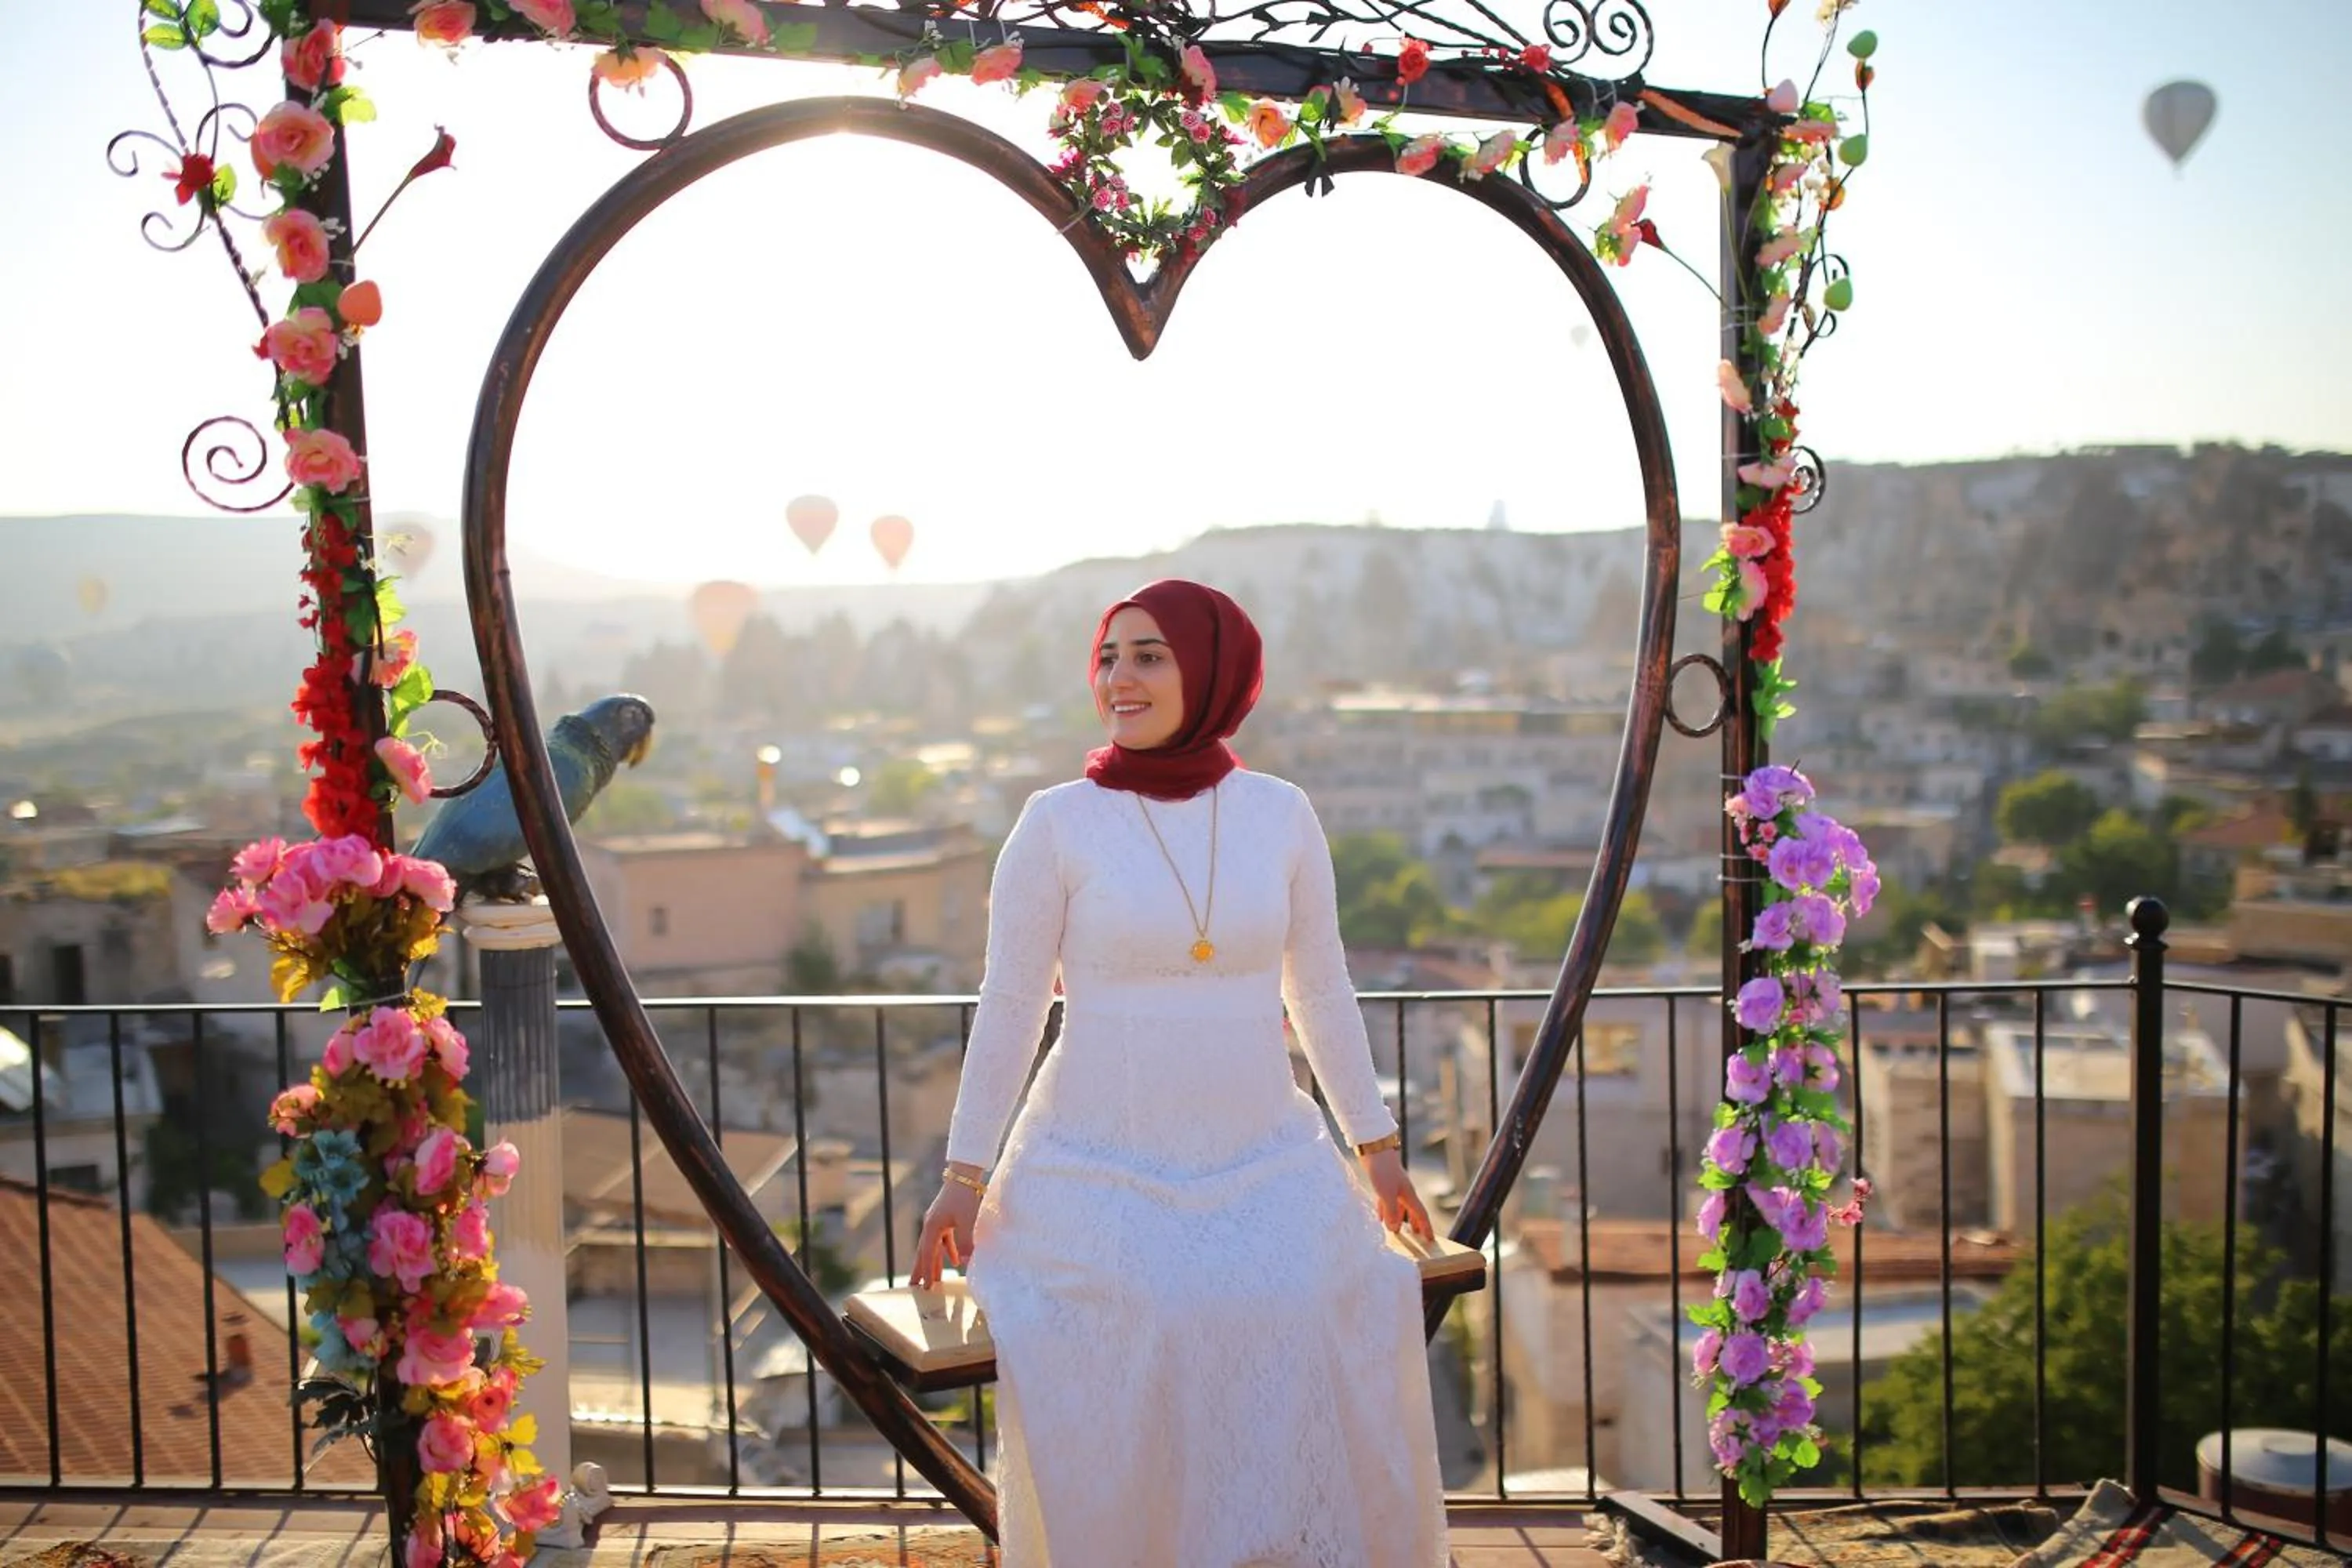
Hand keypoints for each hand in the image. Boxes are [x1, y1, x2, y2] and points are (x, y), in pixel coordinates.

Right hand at [910, 1167, 983, 1289]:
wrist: (965, 1175)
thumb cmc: (965, 1196)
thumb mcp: (967, 1220)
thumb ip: (965, 1242)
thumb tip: (965, 1262)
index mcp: (932, 1226)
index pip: (927, 1254)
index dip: (927, 1271)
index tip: (925, 1287)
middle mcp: (931, 1224)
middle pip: (924, 1252)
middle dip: (921, 1270)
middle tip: (915, 1286)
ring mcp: (938, 1220)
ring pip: (934, 1247)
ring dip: (934, 1262)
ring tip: (935, 1280)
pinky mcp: (947, 1217)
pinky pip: (944, 1239)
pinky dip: (948, 1251)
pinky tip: (956, 1261)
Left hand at [1360, 1147, 1433, 1241]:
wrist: (1374, 1147)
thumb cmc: (1382, 1170)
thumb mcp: (1387, 1193)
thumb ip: (1391, 1211)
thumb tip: (1394, 1228)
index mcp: (1409, 1194)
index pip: (1421, 1214)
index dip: (1426, 1227)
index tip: (1431, 1239)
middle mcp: (1403, 1191)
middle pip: (1412, 1211)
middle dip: (1416, 1225)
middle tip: (1418, 1238)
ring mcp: (1393, 1187)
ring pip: (1399, 1207)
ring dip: (1400, 1219)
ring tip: (1399, 1231)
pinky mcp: (1382, 1183)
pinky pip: (1387, 1202)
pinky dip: (1386, 1211)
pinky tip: (1381, 1217)